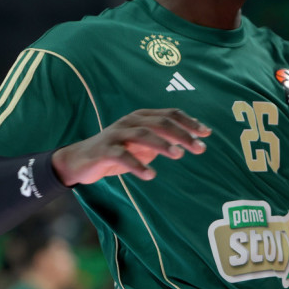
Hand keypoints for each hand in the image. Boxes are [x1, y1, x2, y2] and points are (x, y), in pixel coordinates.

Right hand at [52, 108, 210, 185]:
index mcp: (142, 117)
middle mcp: (130, 121)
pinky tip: (150, 175)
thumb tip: (192, 139)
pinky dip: (137, 165)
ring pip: (142, 134)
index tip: (207, 133)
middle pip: (160, 123)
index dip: (189, 122)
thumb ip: (164, 139)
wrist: (81, 160)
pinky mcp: (104, 150)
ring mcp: (116, 134)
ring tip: (178, 155)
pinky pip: (122, 155)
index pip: (169, 114)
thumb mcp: (144, 144)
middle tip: (199, 148)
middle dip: (182, 134)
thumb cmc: (118, 150)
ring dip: (162, 144)